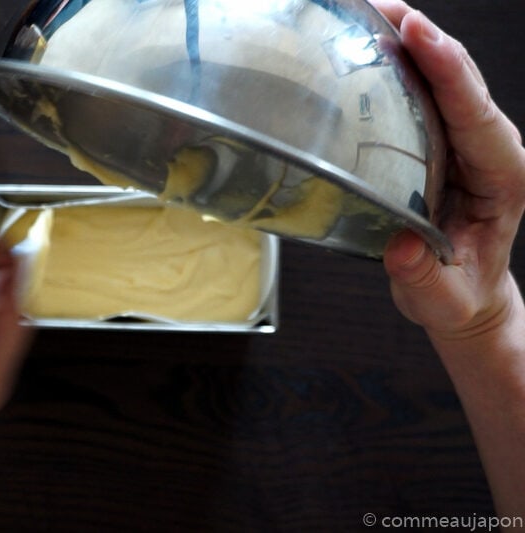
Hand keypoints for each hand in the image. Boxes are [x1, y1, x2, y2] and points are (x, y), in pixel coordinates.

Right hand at [373, 0, 524, 341]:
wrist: (463, 295)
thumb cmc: (458, 294)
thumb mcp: (442, 297)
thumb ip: (425, 275)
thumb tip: (402, 247)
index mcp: (505, 179)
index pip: (477, 114)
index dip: (448, 70)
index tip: (419, 33)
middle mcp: (490, 151)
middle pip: (461, 80)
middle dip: (426, 38)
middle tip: (383, 7)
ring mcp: (465, 143)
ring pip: (444, 79)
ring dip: (411, 42)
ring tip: (370, 14)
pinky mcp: (442, 142)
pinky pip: (425, 95)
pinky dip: (400, 66)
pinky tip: (371, 48)